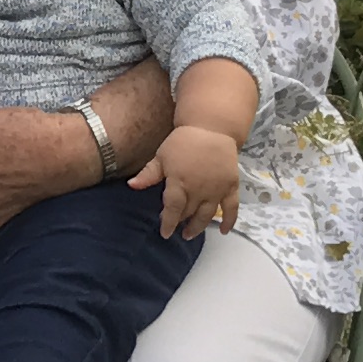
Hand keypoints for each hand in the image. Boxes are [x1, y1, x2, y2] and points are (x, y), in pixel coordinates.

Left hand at [130, 123, 243, 239]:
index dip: (168, 223)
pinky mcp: (231, 186)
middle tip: (176, 225)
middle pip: (188, 212)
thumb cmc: (183, 141)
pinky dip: (229, 221)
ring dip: (198, 227)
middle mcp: (198, 189)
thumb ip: (149, 174)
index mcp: (179, 182)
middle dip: (180, 221)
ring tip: (189, 234)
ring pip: (207, 215)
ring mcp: (216, 190)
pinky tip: (224, 231)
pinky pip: (232, 208)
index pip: (173, 209)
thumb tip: (131, 186)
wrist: (211, 127)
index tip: (165, 233)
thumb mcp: (162, 156)